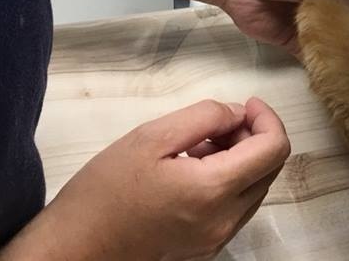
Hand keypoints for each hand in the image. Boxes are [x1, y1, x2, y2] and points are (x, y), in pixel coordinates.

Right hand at [0, 98, 289, 260]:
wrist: (74, 249)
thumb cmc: (104, 192)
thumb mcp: (152, 137)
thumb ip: (205, 117)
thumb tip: (239, 114)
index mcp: (214, 191)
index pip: (274, 149)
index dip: (268, 118)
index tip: (247, 103)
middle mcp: (224, 221)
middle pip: (270, 169)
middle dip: (254, 136)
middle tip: (220, 121)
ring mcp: (217, 239)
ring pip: (256, 188)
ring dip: (242, 159)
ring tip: (201, 144)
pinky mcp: (205, 248)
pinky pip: (236, 208)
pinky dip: (229, 181)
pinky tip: (195, 168)